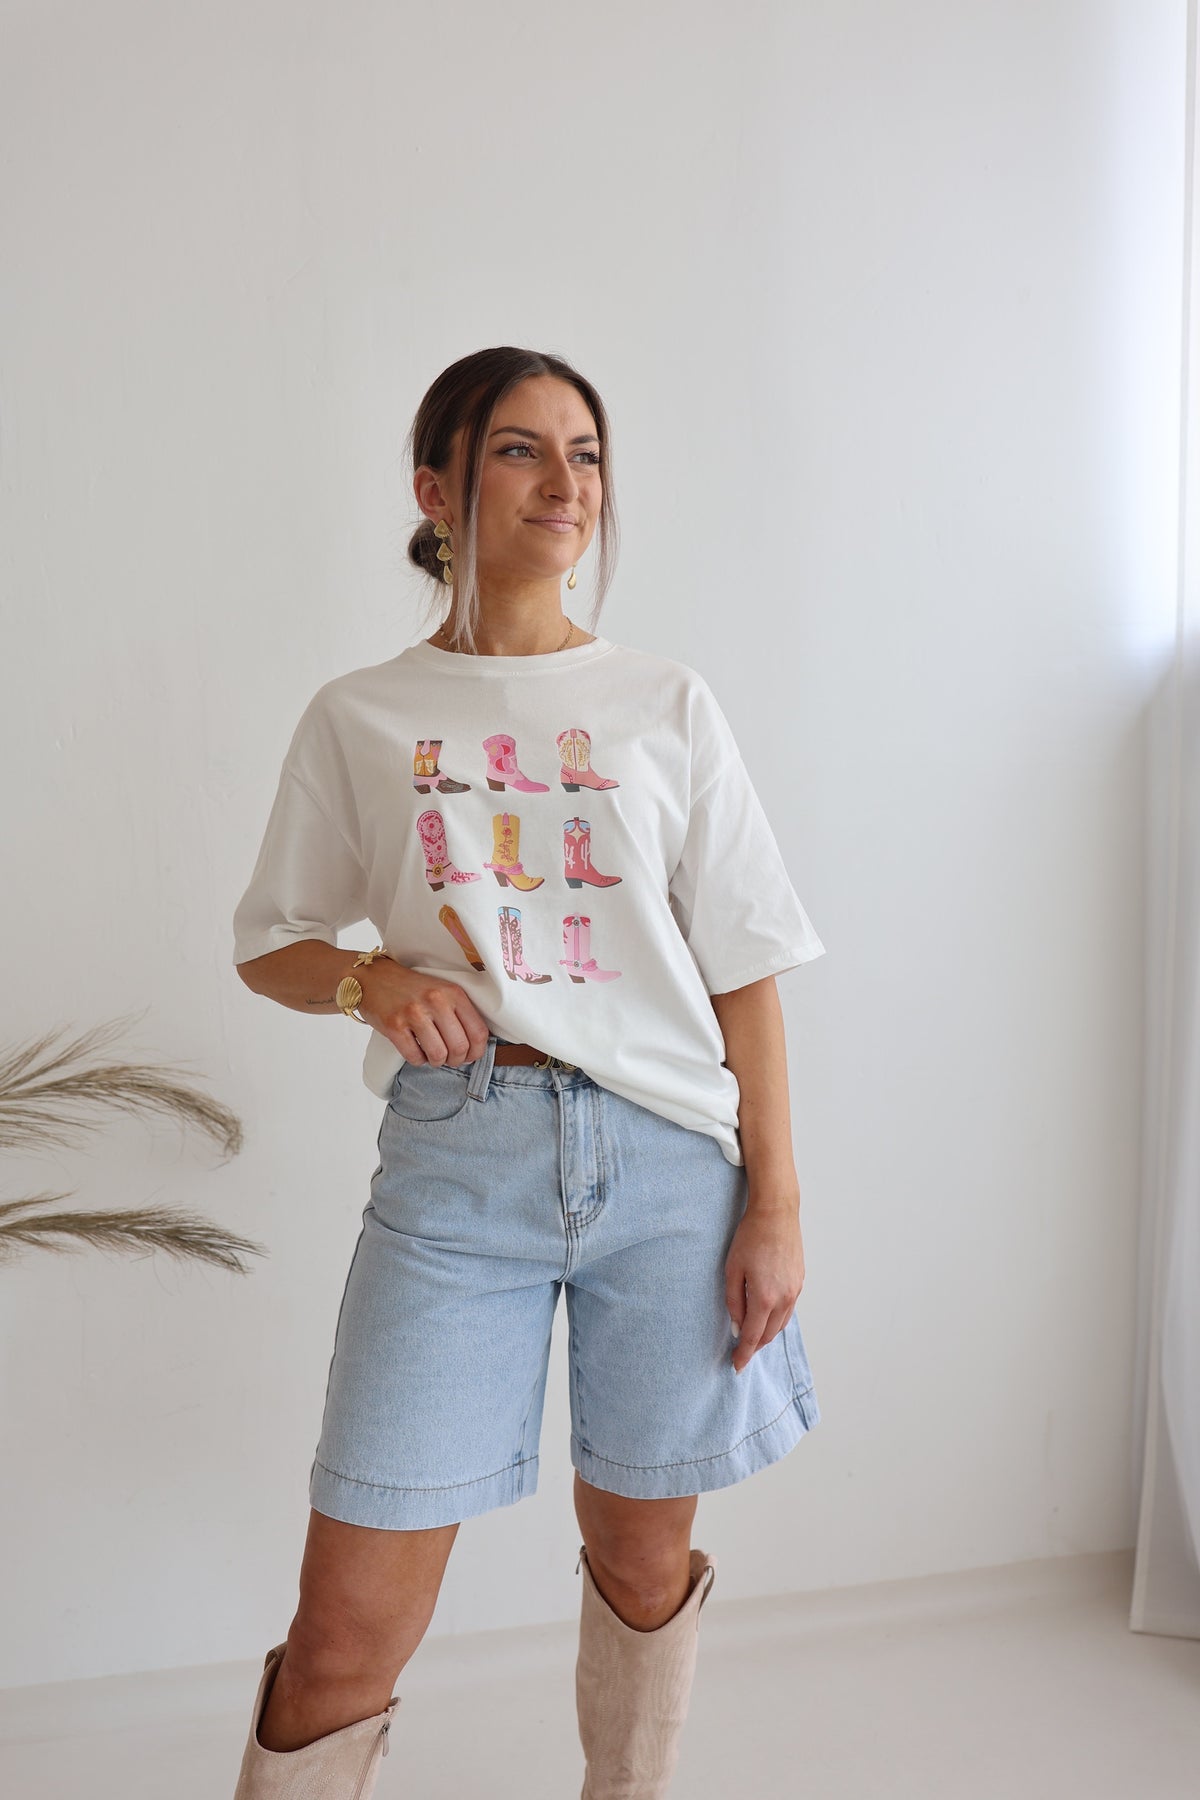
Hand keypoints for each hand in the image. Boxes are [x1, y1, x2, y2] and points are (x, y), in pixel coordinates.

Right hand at [357, 959, 491, 1066]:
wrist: (373, 978)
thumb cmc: (411, 989)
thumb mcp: (442, 990)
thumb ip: (460, 1012)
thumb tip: (476, 1046)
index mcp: (453, 993)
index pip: (478, 1032)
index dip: (477, 1051)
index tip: (470, 1056)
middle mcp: (436, 1001)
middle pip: (459, 1047)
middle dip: (456, 1060)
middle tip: (449, 1058)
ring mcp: (414, 1013)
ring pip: (438, 1055)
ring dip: (437, 1062)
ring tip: (432, 1055)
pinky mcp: (394, 1025)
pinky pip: (414, 1056)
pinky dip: (418, 1060)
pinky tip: (416, 1050)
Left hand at [724, 1199, 805, 1374]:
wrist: (776, 1213)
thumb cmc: (750, 1237)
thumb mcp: (732, 1269)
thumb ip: (733, 1301)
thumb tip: (737, 1326)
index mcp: (765, 1297)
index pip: (753, 1337)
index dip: (744, 1354)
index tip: (736, 1366)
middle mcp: (784, 1298)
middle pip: (769, 1334)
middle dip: (755, 1347)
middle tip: (741, 1353)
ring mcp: (795, 1290)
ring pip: (781, 1324)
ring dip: (767, 1334)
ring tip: (753, 1338)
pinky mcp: (800, 1281)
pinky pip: (788, 1309)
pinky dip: (777, 1319)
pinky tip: (767, 1317)